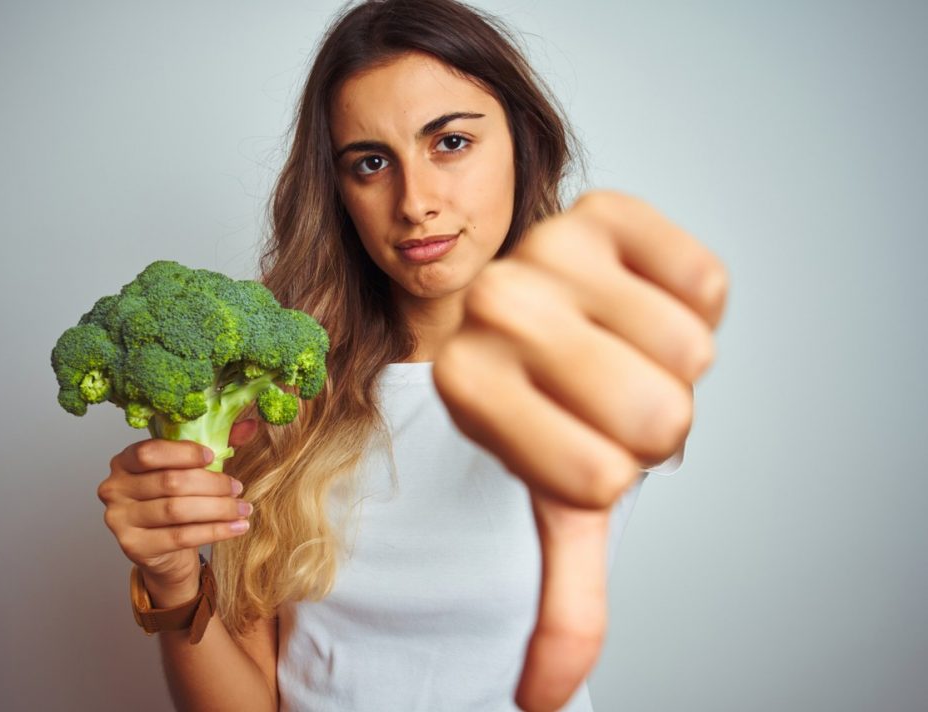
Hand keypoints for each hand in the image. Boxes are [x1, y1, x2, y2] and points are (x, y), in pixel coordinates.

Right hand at [97, 419, 258, 601]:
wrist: (164, 549)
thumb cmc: (175, 500)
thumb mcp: (191, 468)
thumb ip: (217, 442)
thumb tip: (251, 425)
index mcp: (124, 461)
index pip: (150, 452)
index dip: (185, 453)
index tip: (213, 457)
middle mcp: (114, 488)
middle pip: (170, 482)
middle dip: (211, 484)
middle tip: (238, 488)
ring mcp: (120, 520)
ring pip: (177, 510)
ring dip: (218, 509)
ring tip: (243, 508)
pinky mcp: (134, 546)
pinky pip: (181, 537)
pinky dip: (215, 531)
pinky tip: (237, 527)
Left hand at [433, 191, 726, 710]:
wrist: (536, 303)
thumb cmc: (546, 403)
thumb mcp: (551, 495)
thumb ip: (561, 595)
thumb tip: (544, 698)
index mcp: (464, 387)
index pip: (600, 478)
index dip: (614, 471)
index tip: (577, 440)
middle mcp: (493, 308)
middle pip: (657, 414)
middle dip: (652, 423)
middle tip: (611, 399)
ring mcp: (547, 247)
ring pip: (690, 350)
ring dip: (674, 364)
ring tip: (621, 347)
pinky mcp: (603, 207)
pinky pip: (704, 277)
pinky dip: (695, 302)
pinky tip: (640, 299)